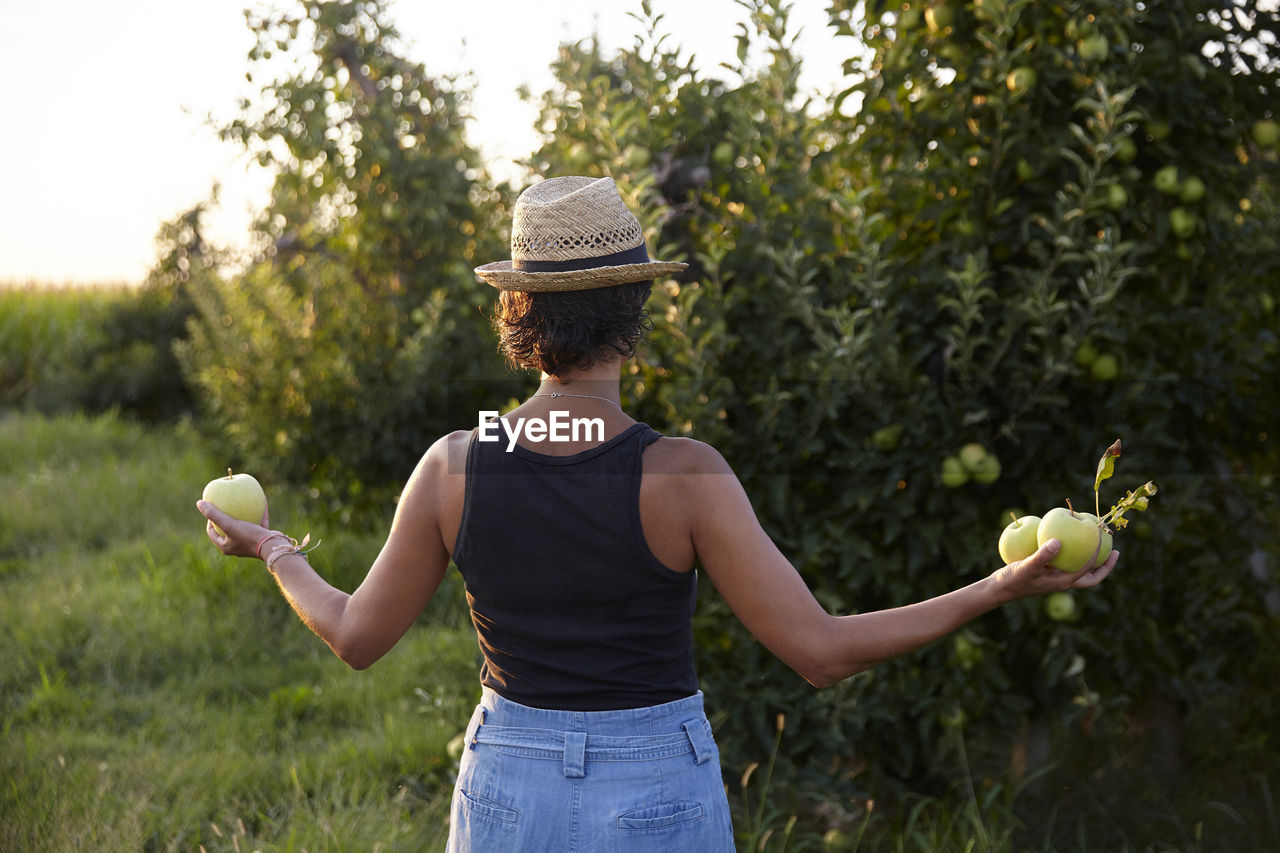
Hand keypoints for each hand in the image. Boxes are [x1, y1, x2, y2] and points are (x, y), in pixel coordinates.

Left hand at [197, 499, 270, 558]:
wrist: (272, 546)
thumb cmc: (248, 537)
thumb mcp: (229, 524)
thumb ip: (214, 514)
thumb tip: (199, 503)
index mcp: (226, 547)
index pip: (212, 532)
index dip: (210, 520)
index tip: (214, 508)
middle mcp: (236, 546)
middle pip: (227, 529)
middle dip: (227, 516)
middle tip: (226, 504)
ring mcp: (249, 542)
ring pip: (243, 525)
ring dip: (243, 514)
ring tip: (242, 501)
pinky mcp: (261, 537)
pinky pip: (258, 522)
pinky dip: (258, 512)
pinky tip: (261, 500)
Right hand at [990, 537, 1118, 601]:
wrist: (1000, 589)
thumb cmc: (1014, 579)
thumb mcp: (1027, 566)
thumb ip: (1042, 555)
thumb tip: (1058, 541)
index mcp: (1063, 582)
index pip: (1088, 569)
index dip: (1098, 555)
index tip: (1101, 538)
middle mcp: (1063, 581)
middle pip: (1092, 577)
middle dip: (1105, 566)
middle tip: (1115, 551)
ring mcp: (1057, 578)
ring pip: (1082, 571)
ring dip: (1092, 561)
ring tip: (1098, 546)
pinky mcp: (1049, 573)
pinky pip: (1068, 564)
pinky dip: (1075, 555)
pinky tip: (1069, 541)